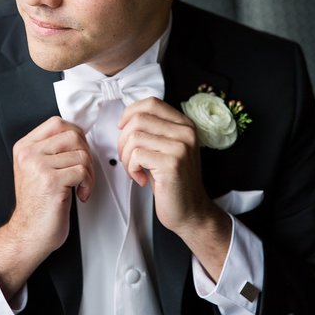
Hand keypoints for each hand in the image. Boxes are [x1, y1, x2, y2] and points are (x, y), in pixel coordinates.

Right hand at [0, 116, 93, 300]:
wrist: (29, 233)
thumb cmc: (39, 203)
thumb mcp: (38, 169)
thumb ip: (52, 149)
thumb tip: (79, 135)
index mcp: (25, 147)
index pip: (58, 123)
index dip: (76, 135)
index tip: (78, 153)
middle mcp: (29, 154)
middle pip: (73, 136)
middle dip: (86, 154)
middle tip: (82, 173)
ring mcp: (38, 166)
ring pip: (81, 154)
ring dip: (89, 172)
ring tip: (81, 186)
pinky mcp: (50, 181)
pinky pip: (83, 171)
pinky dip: (88, 184)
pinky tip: (80, 194)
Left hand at [118, 97, 231, 278]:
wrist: (191, 211)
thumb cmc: (174, 182)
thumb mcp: (169, 149)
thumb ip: (156, 130)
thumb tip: (127, 118)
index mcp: (185, 124)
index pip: (151, 103)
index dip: (130, 112)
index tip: (123, 128)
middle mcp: (186, 132)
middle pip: (138, 119)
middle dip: (123, 140)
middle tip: (129, 158)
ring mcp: (180, 146)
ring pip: (134, 137)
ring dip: (126, 157)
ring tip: (135, 169)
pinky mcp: (172, 163)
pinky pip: (136, 155)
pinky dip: (131, 168)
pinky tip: (141, 179)